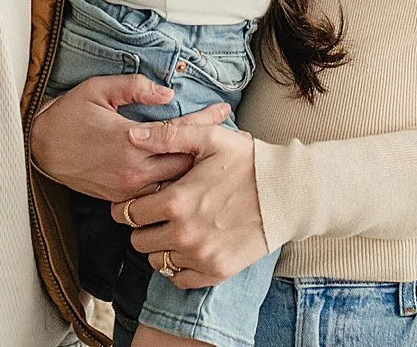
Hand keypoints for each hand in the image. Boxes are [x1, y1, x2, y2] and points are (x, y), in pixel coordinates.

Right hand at [29, 72, 231, 201]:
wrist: (39, 147)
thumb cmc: (69, 114)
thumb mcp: (99, 89)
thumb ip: (136, 88)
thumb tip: (169, 92)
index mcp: (129, 139)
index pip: (179, 130)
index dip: (205, 120)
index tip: (224, 111)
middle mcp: (132, 168)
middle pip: (184, 163)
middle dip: (208, 150)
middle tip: (231, 138)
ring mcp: (126, 188)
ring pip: (173, 185)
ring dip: (193, 172)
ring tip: (214, 160)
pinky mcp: (118, 198)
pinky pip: (156, 196)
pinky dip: (172, 186)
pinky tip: (185, 177)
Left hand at [123, 124, 268, 289]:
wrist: (287, 192)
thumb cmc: (249, 161)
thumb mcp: (210, 139)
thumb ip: (168, 136)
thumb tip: (131, 137)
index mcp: (176, 201)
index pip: (128, 213)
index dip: (129, 205)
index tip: (139, 201)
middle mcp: (183, 234)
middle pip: (138, 241)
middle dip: (144, 227)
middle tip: (159, 215)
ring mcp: (200, 256)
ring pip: (157, 261)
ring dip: (161, 247)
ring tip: (177, 229)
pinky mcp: (216, 272)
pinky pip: (180, 280)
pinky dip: (179, 267)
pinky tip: (190, 247)